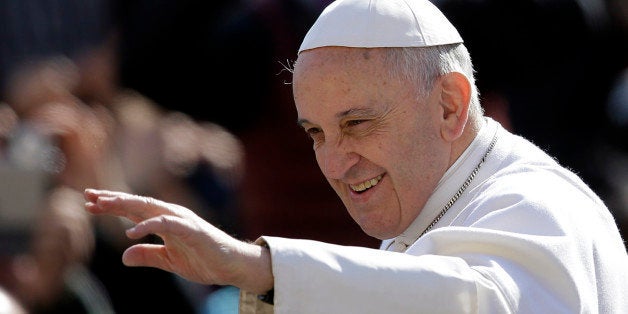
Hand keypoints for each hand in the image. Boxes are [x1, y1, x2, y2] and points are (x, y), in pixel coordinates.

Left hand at [83, 189, 272, 292]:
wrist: (232, 266)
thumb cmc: (204, 259)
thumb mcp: (169, 261)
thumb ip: (148, 255)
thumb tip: (124, 256)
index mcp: (165, 221)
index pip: (134, 210)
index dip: (112, 207)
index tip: (89, 204)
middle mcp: (171, 215)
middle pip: (137, 203)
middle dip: (112, 199)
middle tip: (88, 196)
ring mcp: (182, 220)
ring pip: (148, 207)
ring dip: (125, 205)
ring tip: (102, 205)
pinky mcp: (192, 229)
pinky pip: (167, 224)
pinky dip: (148, 225)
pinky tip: (131, 231)